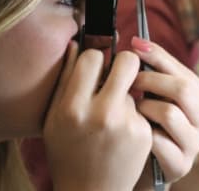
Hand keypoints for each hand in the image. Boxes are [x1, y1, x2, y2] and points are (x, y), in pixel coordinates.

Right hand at [43, 41, 151, 190]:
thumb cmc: (68, 153)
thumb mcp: (54, 118)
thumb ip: (65, 79)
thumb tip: (76, 45)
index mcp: (73, 107)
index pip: (92, 57)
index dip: (95, 58)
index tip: (96, 65)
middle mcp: (102, 113)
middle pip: (127, 62)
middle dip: (125, 62)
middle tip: (120, 72)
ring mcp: (127, 124)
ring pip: (134, 86)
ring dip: (125, 94)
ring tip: (113, 116)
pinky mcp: (144, 133)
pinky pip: (141, 108)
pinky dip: (133, 114)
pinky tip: (123, 132)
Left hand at [130, 37, 198, 187]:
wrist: (147, 159)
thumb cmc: (154, 120)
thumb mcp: (159, 91)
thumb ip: (156, 66)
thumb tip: (138, 41)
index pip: (184, 74)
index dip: (158, 58)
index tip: (135, 46)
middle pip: (182, 90)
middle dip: (150, 81)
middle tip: (129, 81)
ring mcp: (196, 146)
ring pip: (170, 113)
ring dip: (144, 107)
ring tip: (133, 108)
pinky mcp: (180, 165)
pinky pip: (158, 141)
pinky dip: (142, 132)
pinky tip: (135, 130)